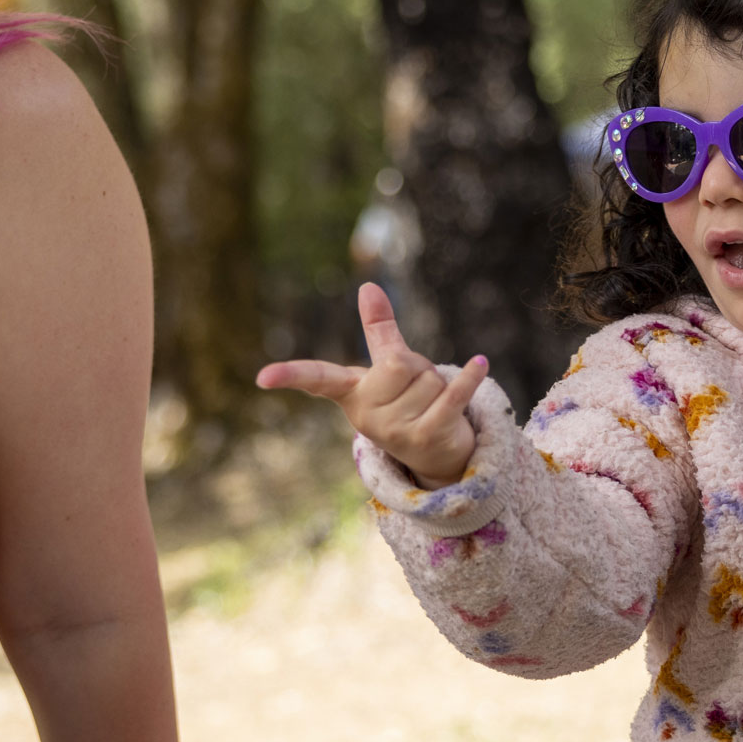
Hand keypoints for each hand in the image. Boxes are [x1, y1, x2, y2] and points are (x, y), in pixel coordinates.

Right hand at [257, 283, 488, 487]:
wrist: (437, 456)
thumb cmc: (408, 403)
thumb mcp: (388, 368)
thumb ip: (379, 329)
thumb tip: (367, 285)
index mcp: (352, 395)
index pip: (318, 378)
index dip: (291, 374)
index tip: (262, 378)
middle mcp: (368, 416)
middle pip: (401, 363)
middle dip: (420, 368)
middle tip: (419, 390)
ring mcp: (396, 431)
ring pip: (429, 379)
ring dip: (441, 384)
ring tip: (434, 405)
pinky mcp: (427, 437)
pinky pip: (452, 396)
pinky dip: (468, 378)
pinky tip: (480, 362)